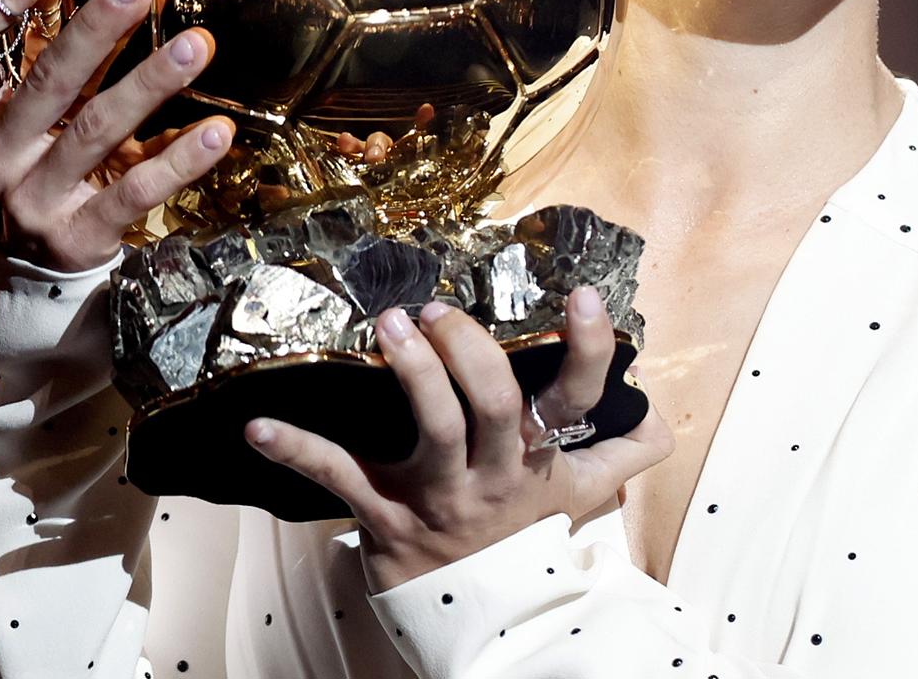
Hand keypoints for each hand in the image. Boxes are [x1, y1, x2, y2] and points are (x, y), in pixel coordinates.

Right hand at [0, 0, 235, 271]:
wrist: (33, 295)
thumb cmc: (47, 186)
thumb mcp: (38, 129)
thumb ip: (63, 68)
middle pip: (44, 82)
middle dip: (93, 29)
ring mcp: (33, 203)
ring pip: (94, 131)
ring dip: (148, 82)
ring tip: (196, 45)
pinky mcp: (78, 239)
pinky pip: (134, 193)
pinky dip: (178, 159)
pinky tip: (217, 133)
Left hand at [244, 286, 672, 592]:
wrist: (480, 621)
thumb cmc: (524, 540)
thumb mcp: (578, 497)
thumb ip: (622, 453)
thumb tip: (660, 417)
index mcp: (538, 457)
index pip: (576, 399)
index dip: (585, 350)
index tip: (583, 296)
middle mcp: (493, 472)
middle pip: (491, 405)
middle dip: (470, 351)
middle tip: (443, 310)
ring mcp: (438, 494)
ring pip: (431, 428)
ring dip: (410, 372)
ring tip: (394, 324)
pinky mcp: (384, 513)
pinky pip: (338, 477)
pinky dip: (295, 449)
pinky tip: (257, 425)